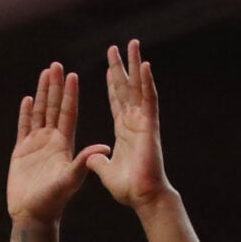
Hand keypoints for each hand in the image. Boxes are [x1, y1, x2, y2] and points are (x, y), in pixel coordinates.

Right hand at [7, 62, 108, 224]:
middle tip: (57, 66)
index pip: (68, 114)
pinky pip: (23, 127)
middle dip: (55, 87)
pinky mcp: (21, 151)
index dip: (70, 95)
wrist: (33, 215)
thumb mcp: (71, 179)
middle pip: (54, 108)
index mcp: (65, 145)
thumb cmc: (53, 201)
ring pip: (39, 113)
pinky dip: (26, 112)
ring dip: (42, 93)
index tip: (73, 76)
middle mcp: (52, 141)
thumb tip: (104, 147)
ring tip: (44, 74)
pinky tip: (28, 98)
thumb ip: (84, 161)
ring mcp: (36, 145)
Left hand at [86, 40, 169, 210]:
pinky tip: (144, 65)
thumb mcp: (106, 171)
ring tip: (132, 44)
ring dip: (135, 65)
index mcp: (123, 131)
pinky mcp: (149, 126)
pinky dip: (147, 82)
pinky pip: (148, 99)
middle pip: (126, 88)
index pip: (117, 101)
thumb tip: (91, 158)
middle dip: (120, 68)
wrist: (143, 197)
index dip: (112, 84)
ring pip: (138, 87)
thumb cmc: (129, 189)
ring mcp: (143, 122)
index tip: (108, 68)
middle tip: (115, 47)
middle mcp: (134, 122)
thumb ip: (98, 162)